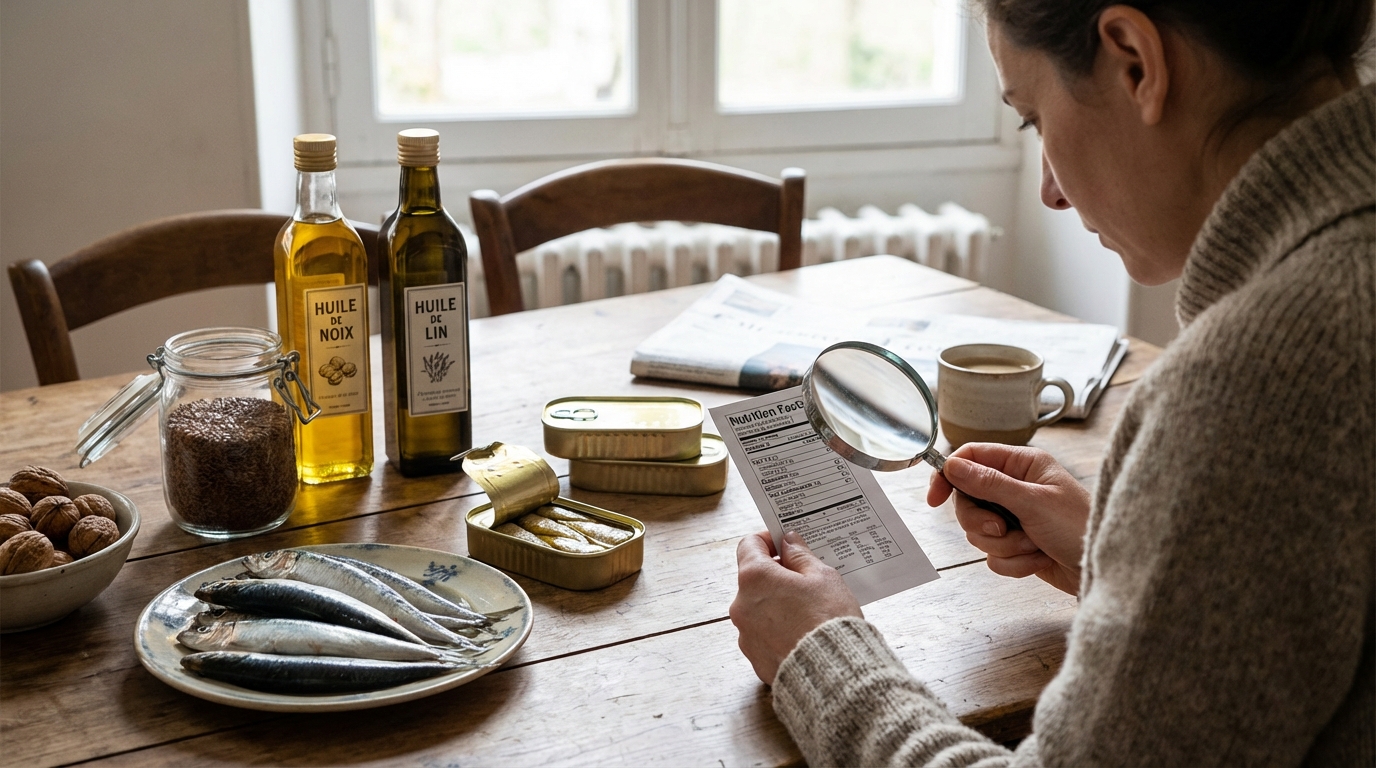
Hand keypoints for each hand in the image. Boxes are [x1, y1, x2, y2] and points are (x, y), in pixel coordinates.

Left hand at [730, 530, 862, 684]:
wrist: (834, 675)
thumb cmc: (829, 621)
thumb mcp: (822, 577)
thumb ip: (800, 556)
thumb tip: (788, 543)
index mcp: (755, 579)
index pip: (749, 545)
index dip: (769, 540)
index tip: (786, 545)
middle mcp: (741, 606)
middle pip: (754, 580)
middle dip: (778, 576)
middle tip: (807, 580)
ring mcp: (746, 635)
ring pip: (759, 609)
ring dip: (778, 605)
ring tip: (810, 612)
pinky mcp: (755, 659)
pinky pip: (765, 636)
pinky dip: (779, 631)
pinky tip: (804, 634)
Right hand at [927, 443, 1089, 595]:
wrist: (1105, 571)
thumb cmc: (1081, 528)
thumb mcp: (1033, 502)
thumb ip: (990, 484)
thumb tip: (953, 466)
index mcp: (1023, 465)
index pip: (972, 459)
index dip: (950, 476)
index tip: (936, 499)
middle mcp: (1016, 488)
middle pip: (968, 500)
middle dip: (982, 521)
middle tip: (1002, 529)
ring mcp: (1016, 518)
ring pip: (979, 531)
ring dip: (1003, 546)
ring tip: (1032, 546)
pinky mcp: (1018, 546)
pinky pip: (992, 555)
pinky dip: (1013, 563)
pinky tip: (1038, 560)